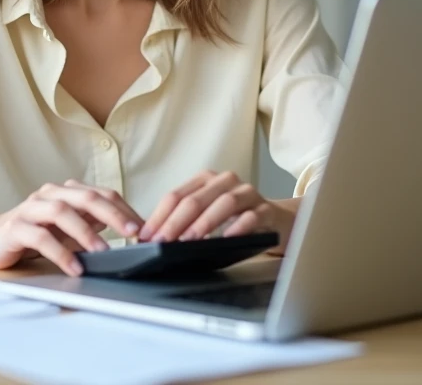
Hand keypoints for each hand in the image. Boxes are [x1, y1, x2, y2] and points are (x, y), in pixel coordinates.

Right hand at [0, 180, 142, 275]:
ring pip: (62, 213)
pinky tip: (74, 267)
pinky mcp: (15, 228)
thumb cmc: (32, 233)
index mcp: (65, 192)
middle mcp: (49, 194)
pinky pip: (41, 237)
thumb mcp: (67, 227)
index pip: (102, 194)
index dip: (125, 210)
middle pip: (86, 197)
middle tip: (133, 234)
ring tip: (104, 252)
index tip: (144, 229)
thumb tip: (127, 229)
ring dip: (86, 233)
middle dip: (114, 215)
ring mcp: (31, 208)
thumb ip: (91, 222)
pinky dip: (60, 253)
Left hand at [138, 170, 292, 246]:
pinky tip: (227, 239)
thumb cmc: (233, 218)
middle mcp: (225, 181)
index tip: (147, 236)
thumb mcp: (205, 214)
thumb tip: (150, 236)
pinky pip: (251, 217)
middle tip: (163, 242)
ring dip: (203, 224)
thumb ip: (181, 221)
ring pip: (223, 204)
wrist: (273, 219)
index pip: (176, 196)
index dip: (159, 216)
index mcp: (205, 180)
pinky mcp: (266, 209)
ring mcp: (247, 193)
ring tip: (189, 241)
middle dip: (175, 223)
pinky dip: (238, 227)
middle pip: (195, 200)